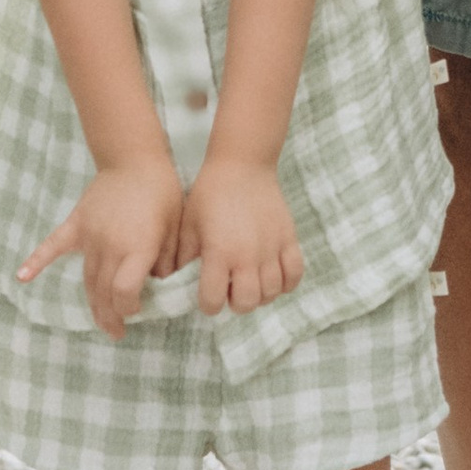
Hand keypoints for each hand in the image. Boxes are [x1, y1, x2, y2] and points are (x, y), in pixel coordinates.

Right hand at [18, 154, 185, 341]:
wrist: (135, 158)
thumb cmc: (162, 191)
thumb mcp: (175, 226)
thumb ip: (167, 258)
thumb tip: (162, 284)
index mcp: (136, 248)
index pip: (124, 293)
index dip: (128, 309)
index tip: (136, 311)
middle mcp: (109, 247)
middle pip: (103, 293)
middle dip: (111, 316)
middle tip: (117, 332)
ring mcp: (89, 236)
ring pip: (86, 280)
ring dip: (93, 304)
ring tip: (101, 321)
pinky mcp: (76, 225)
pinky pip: (52, 247)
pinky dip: (36, 262)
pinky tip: (21, 278)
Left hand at [180, 154, 304, 315]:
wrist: (242, 164)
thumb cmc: (210, 193)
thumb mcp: (189, 224)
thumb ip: (183, 255)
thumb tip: (176, 279)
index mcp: (219, 253)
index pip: (213, 300)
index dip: (208, 305)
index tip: (208, 297)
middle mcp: (247, 256)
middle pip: (247, 303)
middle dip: (236, 303)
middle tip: (231, 290)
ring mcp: (271, 248)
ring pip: (272, 292)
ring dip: (260, 294)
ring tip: (251, 282)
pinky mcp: (288, 238)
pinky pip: (295, 273)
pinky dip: (286, 283)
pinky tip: (274, 276)